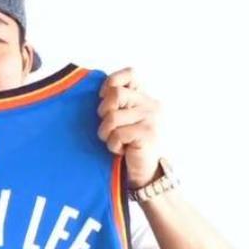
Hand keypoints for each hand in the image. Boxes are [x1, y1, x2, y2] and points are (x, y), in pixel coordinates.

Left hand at [96, 67, 160, 187]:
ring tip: (115, 142)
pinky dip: (113, 144)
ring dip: (106, 133)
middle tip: (108, 128)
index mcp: (144, 97)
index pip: (130, 74)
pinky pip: (118, 133)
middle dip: (103, 113)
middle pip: (115, 94)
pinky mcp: (148, 133)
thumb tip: (97, 91)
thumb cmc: (127, 146)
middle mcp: (151, 104)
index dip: (111, 83)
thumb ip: (116, 103)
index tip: (103, 98)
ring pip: (113, 116)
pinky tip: (121, 150)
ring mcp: (151, 118)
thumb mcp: (121, 120)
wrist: (143, 174)